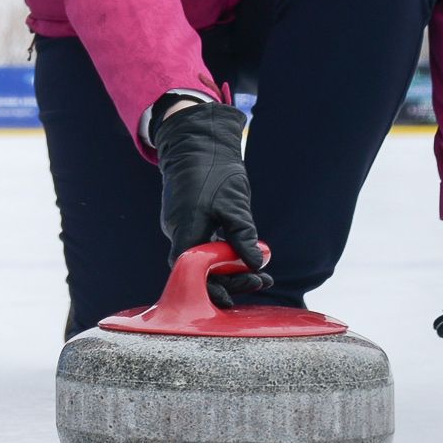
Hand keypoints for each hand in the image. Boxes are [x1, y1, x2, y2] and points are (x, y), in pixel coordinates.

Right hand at [153, 95, 269, 303]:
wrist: (196, 142)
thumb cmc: (212, 170)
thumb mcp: (233, 203)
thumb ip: (242, 235)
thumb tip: (256, 264)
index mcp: (184, 229)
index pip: (193, 272)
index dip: (212, 289)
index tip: (236, 299)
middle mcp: (180, 232)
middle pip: (200, 271)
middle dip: (231, 282)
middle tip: (262, 282)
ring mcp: (184, 227)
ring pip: (205, 260)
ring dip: (232, 270)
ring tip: (262, 275)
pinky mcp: (192, 221)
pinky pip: (207, 247)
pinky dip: (226, 256)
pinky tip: (247, 256)